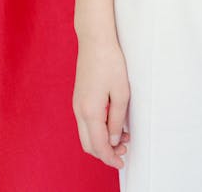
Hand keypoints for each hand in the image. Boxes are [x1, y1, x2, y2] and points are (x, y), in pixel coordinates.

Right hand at [73, 35, 129, 169]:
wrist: (95, 40)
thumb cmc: (110, 62)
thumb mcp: (121, 92)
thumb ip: (116, 119)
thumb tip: (114, 139)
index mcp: (90, 111)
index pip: (99, 145)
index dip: (110, 158)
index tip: (122, 162)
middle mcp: (79, 111)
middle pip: (88, 145)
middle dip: (105, 152)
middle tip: (124, 150)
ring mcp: (76, 104)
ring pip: (86, 135)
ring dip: (102, 141)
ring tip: (123, 136)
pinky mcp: (78, 98)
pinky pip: (85, 123)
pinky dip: (97, 130)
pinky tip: (112, 123)